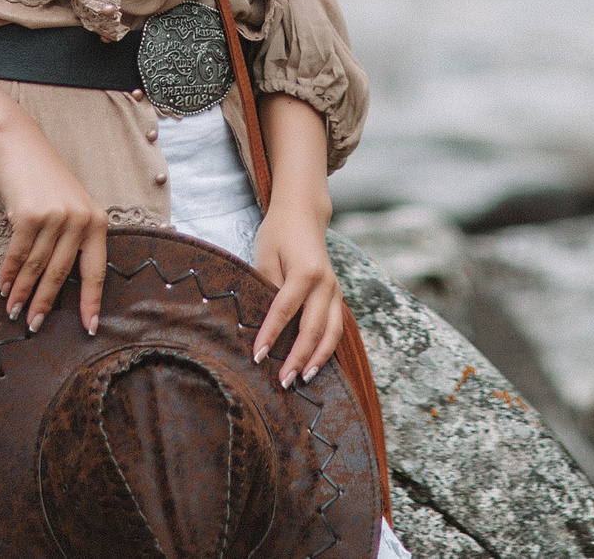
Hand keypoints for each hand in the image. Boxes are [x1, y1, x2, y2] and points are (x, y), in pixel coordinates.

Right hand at [0, 119, 109, 337]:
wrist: (20, 147)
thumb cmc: (45, 182)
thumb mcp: (71, 207)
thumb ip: (74, 239)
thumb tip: (62, 283)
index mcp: (97, 220)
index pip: (97, 270)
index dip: (92, 301)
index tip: (90, 328)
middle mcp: (80, 219)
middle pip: (62, 273)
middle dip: (47, 303)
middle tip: (36, 327)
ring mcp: (56, 217)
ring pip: (38, 267)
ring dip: (24, 293)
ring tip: (15, 313)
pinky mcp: (30, 215)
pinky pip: (19, 254)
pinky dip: (9, 274)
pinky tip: (4, 289)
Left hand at [250, 92, 341, 387]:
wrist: (304, 213)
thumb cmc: (279, 233)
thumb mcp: (266, 256)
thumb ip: (268, 287)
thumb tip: (264, 321)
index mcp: (305, 271)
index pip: (285, 310)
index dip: (271, 335)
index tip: (258, 356)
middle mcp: (325, 282)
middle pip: (312, 327)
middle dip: (298, 356)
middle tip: (284, 381)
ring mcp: (334, 289)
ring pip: (332, 330)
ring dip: (319, 356)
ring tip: (305, 378)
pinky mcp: (335, 293)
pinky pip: (336, 324)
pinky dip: (328, 345)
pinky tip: (317, 362)